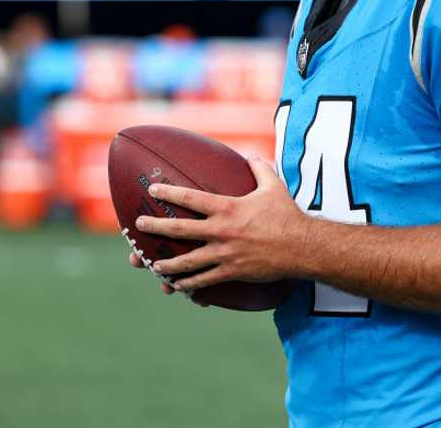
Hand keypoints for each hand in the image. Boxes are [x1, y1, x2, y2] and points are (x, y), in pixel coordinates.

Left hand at [134, 157, 308, 292]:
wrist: (301, 247)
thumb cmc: (287, 214)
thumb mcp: (273, 186)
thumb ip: (259, 168)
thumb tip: (251, 155)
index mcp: (227, 208)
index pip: (191, 199)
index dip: (169, 193)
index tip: (153, 190)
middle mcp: (221, 230)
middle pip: (181, 229)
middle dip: (156, 226)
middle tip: (139, 225)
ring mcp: (225, 253)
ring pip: (188, 261)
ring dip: (168, 262)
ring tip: (153, 263)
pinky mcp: (232, 271)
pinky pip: (205, 280)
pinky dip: (190, 284)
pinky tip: (178, 286)